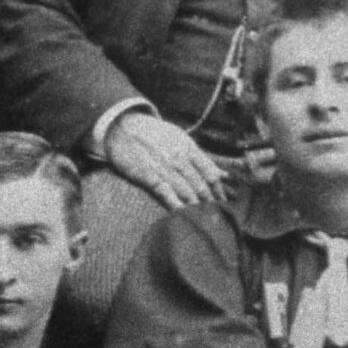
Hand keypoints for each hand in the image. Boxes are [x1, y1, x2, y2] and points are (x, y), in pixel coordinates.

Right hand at [104, 112, 228, 208]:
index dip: (219, 190)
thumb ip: (200, 158)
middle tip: (217, 216)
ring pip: (187, 192)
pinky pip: (166, 194)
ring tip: (204, 220)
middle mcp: (179, 159)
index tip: (224, 201)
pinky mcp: (149, 176)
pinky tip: (184, 215)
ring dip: (197, 207)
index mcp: (189, 149)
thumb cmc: (154, 135)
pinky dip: (176, 205)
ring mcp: (164, 168)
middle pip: (201, 185)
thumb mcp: (180, 139)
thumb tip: (221, 174)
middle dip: (211, 202)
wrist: (123, 128)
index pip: (211, 173)